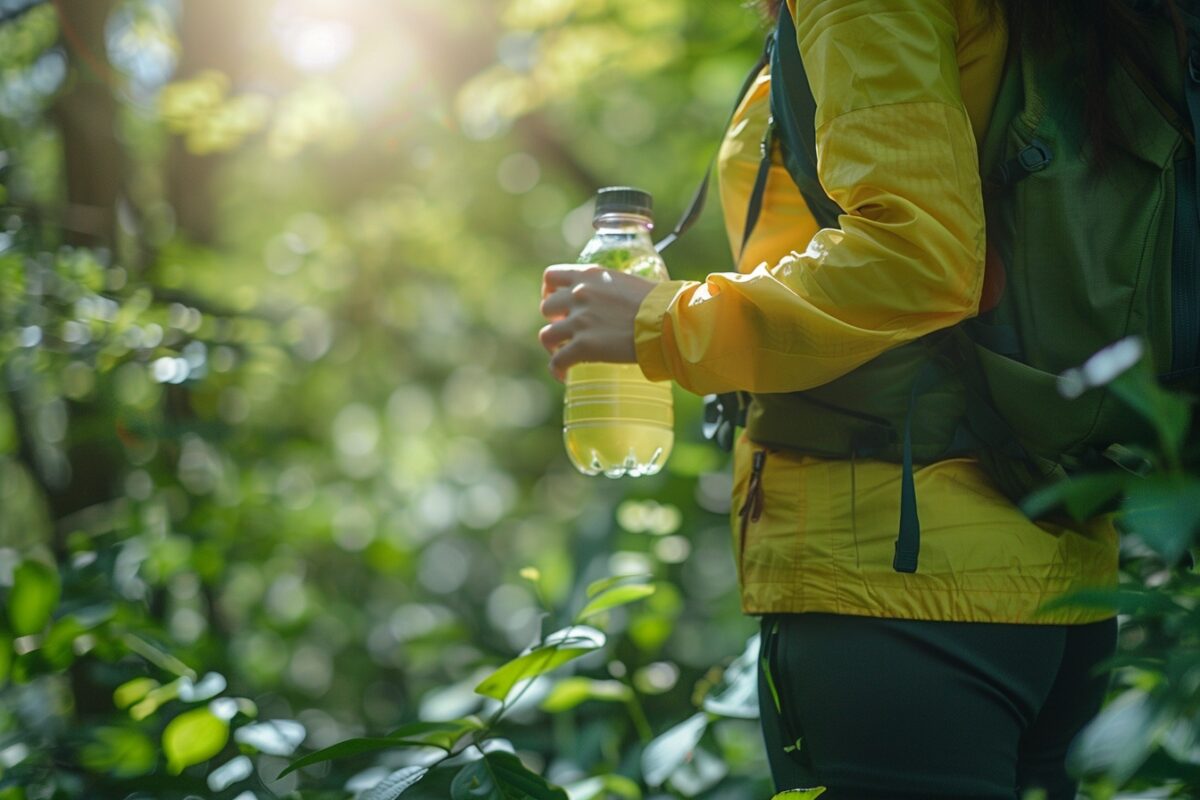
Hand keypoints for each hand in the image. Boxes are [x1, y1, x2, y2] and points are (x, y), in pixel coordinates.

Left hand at [538, 264, 654, 380]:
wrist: (668, 321)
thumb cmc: (659, 302)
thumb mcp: (628, 282)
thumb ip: (610, 289)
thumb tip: (613, 301)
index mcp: (589, 275)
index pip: (551, 276)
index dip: (549, 291)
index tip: (558, 303)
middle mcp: (579, 295)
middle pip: (546, 308)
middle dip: (554, 320)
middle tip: (567, 330)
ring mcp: (580, 321)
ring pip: (547, 336)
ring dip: (553, 346)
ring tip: (563, 354)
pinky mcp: (584, 346)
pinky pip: (558, 361)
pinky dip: (557, 369)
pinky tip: (563, 375)